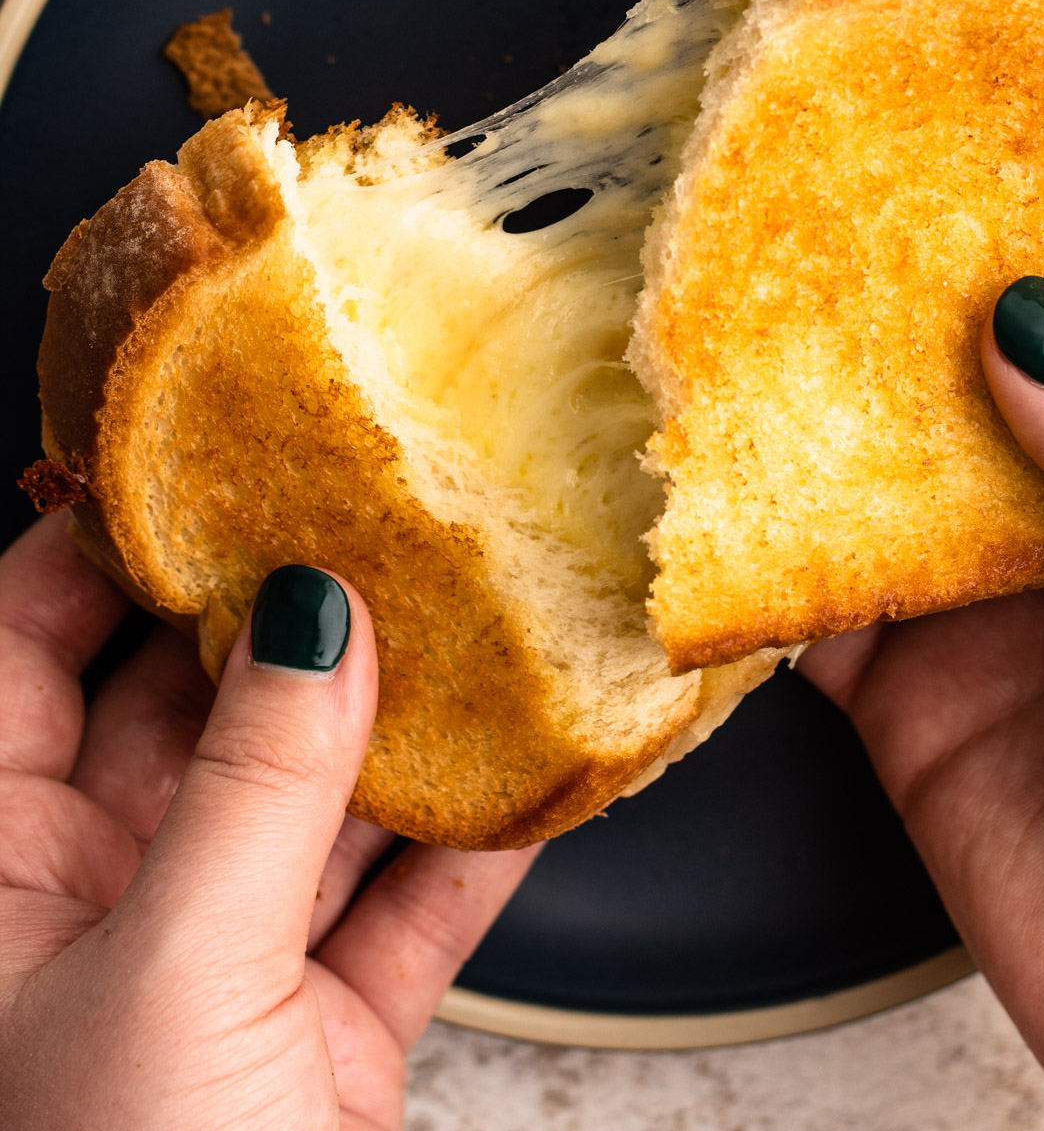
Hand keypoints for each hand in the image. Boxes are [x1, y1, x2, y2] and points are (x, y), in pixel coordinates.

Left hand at [0, 518, 537, 1128]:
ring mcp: (224, 975)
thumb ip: (254, 787)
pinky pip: (407, 908)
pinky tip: (524, 771)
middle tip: (358, 526)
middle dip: (278, 624)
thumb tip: (314, 620)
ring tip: (466, 621)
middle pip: (189, 718)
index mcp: (4, 887)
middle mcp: (105, 914)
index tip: (191, 471)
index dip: (95, 562)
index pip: (25, 666)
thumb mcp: (176, 979)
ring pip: (312, 806)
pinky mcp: (328, 1038)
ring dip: (395, 727)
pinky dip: (472, 846)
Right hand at [798, 279, 1043, 1128]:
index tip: (970, 171)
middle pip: (972, 402)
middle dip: (900, 329)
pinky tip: (714, 507)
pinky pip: (809, 614)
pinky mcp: (905, 703)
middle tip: (819, 234)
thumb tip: (1032, 323)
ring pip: (878, 491)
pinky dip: (752, 568)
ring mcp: (988, 619)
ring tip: (742, 340)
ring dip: (812, 433)